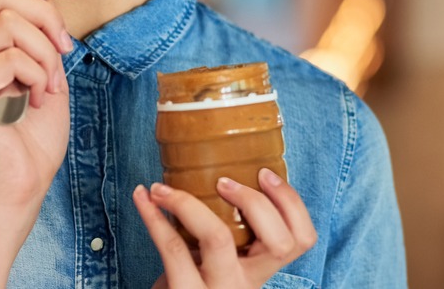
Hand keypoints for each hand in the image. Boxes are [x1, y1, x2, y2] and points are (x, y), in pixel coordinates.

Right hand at [0, 0, 77, 213]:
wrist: (22, 185)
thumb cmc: (35, 138)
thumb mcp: (50, 75)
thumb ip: (45, 39)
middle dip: (48, 18)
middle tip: (64, 55)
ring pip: (10, 24)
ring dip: (45, 55)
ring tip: (49, 88)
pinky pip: (9, 58)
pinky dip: (36, 76)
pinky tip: (36, 101)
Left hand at [133, 168, 316, 287]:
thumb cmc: (189, 282)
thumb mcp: (217, 261)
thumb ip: (225, 231)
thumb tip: (212, 168)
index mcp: (259, 270)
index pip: (301, 240)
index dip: (291, 203)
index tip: (263, 172)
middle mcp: (245, 283)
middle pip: (276, 241)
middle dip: (253, 201)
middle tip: (221, 180)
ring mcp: (217, 288)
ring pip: (219, 238)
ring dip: (187, 202)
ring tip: (162, 187)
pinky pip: (171, 247)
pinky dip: (151, 216)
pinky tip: (141, 197)